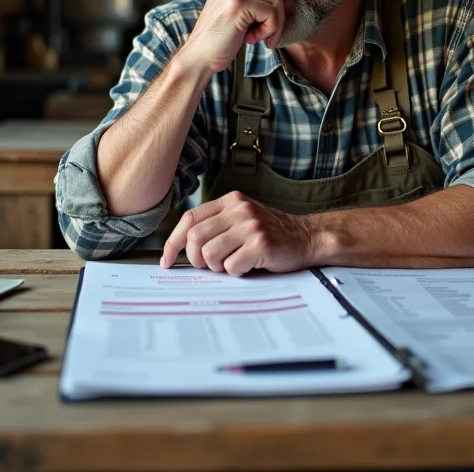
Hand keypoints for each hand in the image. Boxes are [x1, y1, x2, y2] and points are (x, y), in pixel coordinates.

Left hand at [160, 191, 316, 275]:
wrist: (307, 237)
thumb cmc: (270, 233)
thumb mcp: (242, 219)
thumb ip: (217, 225)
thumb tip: (181, 248)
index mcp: (231, 201)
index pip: (189, 218)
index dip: (173, 241)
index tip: (167, 260)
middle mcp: (239, 210)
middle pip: (195, 237)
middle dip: (195, 259)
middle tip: (209, 266)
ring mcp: (251, 226)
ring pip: (210, 254)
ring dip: (217, 267)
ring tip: (233, 264)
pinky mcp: (261, 244)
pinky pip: (232, 266)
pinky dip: (236, 272)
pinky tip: (250, 266)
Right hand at [178, 0, 285, 74]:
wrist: (199, 58)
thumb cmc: (221, 41)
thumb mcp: (240, 16)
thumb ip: (257, 2)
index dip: (273, 4)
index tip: (264, 24)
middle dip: (277, 14)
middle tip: (264, 33)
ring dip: (273, 23)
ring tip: (256, 37)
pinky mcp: (238, 4)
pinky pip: (271, 13)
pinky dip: (269, 30)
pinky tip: (252, 39)